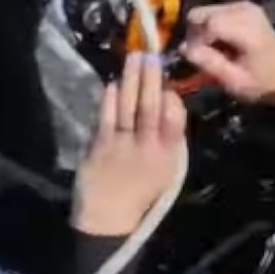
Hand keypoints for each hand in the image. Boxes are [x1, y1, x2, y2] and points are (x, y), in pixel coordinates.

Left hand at [71, 54, 188, 237]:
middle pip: (150, 108)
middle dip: (151, 79)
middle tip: (151, 55)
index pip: (174, 123)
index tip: (169, 84)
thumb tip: (167, 102)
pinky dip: (111, 100)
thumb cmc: (140, 193)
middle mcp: (147, 149)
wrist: (108, 218)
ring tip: (135, 58)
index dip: (172, 101)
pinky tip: (114, 83)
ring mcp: (122, 146)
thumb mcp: (166, 171)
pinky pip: (107, 118)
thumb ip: (169, 139)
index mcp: (168, 157)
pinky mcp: (99, 147)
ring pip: (129, 108)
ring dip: (132, 81)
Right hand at [179, 1, 274, 107]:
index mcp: (247, 29)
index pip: (207, 23)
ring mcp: (247, 6)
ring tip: (214, 51)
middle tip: (203, 55)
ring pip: (208, 11)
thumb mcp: (234, 81)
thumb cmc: (263, 84)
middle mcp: (246, 10)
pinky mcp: (246, 7)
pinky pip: (217, 11)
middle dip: (198, 33)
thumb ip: (208, 62)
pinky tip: (222, 43)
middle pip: (204, 13)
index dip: (196, 40)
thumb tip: (183, 47)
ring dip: (205, 30)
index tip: (197, 58)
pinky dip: (214, 27)